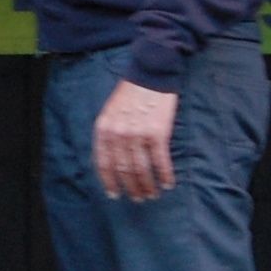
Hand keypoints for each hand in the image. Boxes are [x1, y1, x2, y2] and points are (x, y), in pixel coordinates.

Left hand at [93, 78, 178, 200]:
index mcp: (104, 128)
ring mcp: (137, 134)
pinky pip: (160, 161)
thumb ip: (109, 133)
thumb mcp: (111, 111)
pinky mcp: (157, 133)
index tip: (115, 194)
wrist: (151, 72)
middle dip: (131, 187)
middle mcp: (118, 134)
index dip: (109, 181)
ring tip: (152, 194)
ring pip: (141, 169)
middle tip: (139, 198)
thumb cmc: (131, 92)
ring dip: (148, 185)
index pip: (103, 163)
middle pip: (123, 170)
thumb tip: (112, 161)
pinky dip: (165, 175)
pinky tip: (167, 183)